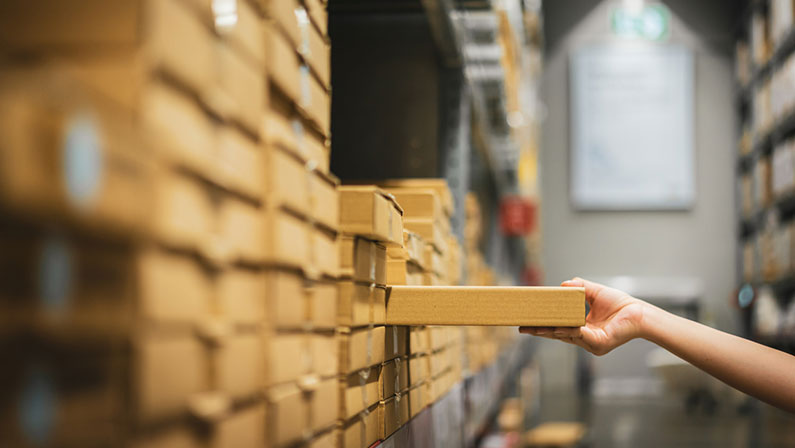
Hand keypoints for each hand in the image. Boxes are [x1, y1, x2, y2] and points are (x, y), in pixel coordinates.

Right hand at [519, 278, 646, 354]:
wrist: (638, 312)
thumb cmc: (619, 304)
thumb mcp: (593, 292)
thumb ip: (578, 287)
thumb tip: (562, 285)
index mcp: (581, 329)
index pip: (557, 327)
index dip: (541, 325)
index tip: (526, 321)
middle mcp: (584, 338)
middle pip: (556, 334)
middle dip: (538, 331)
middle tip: (522, 327)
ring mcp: (590, 343)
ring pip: (565, 336)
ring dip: (549, 331)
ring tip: (534, 327)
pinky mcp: (599, 343)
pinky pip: (580, 336)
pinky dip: (567, 330)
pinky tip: (556, 327)